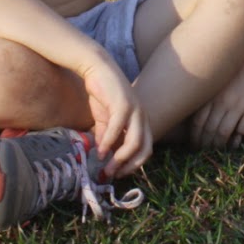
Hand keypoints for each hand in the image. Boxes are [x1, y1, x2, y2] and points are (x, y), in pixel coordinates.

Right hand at [78, 58, 151, 177]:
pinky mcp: (123, 104)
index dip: (134, 164)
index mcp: (142, 120)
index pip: (146, 148)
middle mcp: (143, 116)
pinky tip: (100, 150)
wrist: (97, 68)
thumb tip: (103, 155)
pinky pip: (117, 129)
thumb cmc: (103, 93)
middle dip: (130, 166)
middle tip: (114, 174)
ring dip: (120, 158)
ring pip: (134, 142)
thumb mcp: (105, 120)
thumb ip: (106, 136)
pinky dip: (108, 143)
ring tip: (107, 167)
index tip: (118, 172)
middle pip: (145, 149)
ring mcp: (135, 110)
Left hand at [188, 52, 243, 148]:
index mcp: (209, 95)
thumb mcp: (213, 80)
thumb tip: (196, 118)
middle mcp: (221, 102)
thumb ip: (205, 97)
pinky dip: (238, 138)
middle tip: (205, 152)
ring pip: (224, 134)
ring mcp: (238, 105)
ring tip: (219, 149)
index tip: (194, 145)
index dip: (195, 138)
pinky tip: (236, 141)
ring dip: (220, 145)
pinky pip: (243, 129)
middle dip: (205, 145)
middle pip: (209, 132)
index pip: (197, 124)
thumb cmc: (230, 64)